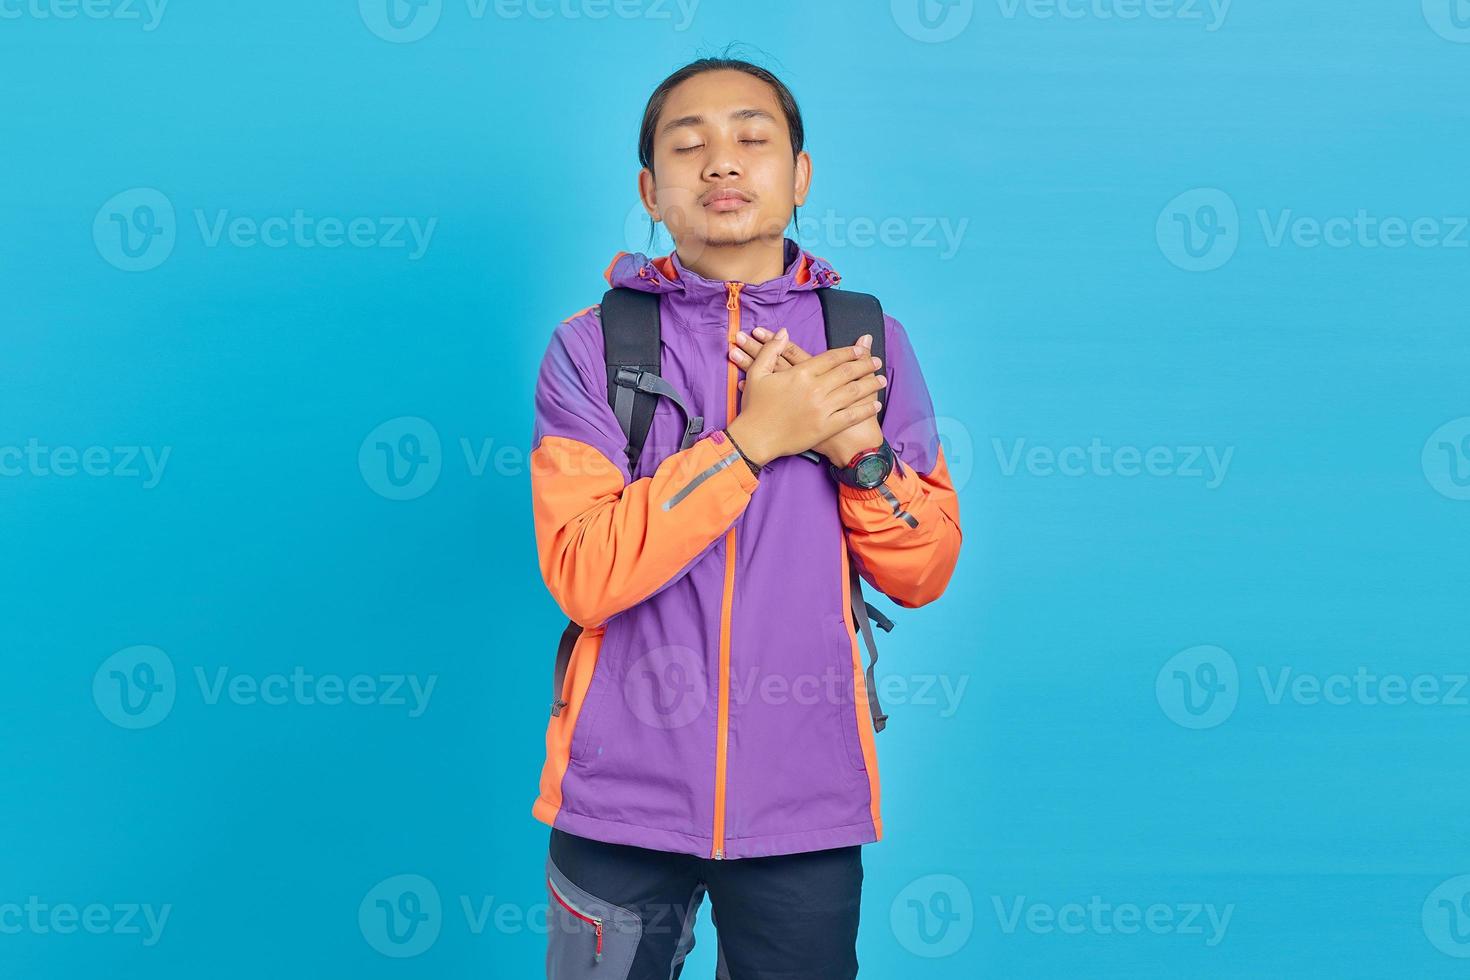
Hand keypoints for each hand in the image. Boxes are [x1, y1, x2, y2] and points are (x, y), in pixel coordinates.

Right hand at [728, 327, 885, 465]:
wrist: (755, 438)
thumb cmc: (754, 406)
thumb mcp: (757, 373)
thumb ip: (771, 350)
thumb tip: (784, 332)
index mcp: (801, 374)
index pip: (832, 358)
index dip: (849, 352)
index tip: (861, 350)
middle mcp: (815, 389)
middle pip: (847, 372)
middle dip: (865, 365)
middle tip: (878, 362)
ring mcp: (822, 409)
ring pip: (853, 392)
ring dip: (870, 384)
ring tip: (882, 379)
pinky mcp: (825, 427)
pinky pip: (851, 416)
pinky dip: (865, 409)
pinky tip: (876, 404)